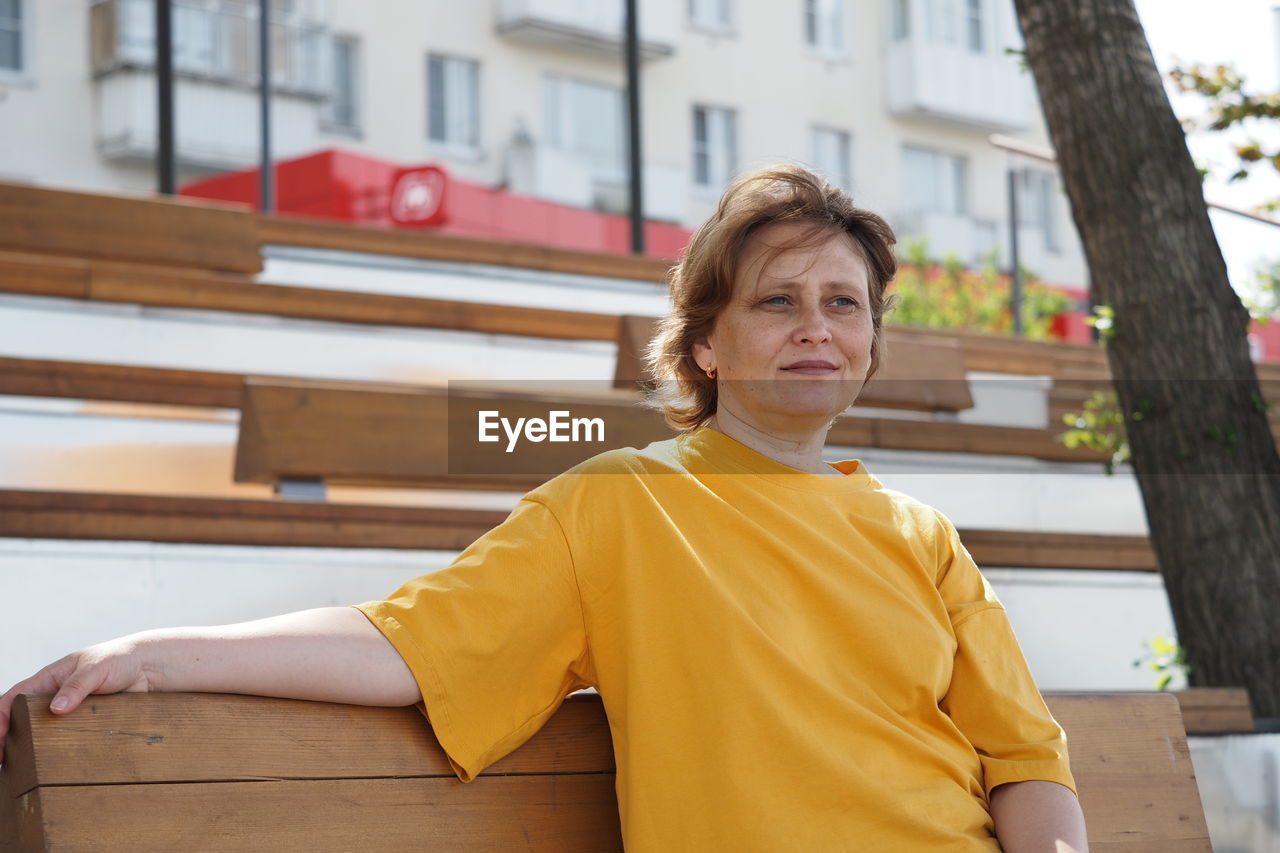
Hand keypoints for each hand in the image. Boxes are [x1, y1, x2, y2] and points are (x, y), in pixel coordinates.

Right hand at [0, 636, 154, 765]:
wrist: (149, 668)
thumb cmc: (120, 659)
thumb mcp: (96, 668)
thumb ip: (77, 686)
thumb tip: (56, 709)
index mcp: (49, 679)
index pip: (13, 699)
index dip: (0, 718)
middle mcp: (55, 697)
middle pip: (23, 721)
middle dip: (9, 740)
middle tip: (5, 761)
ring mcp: (69, 712)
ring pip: (43, 733)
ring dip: (32, 749)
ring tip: (22, 770)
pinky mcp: (85, 724)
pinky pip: (68, 738)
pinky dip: (59, 750)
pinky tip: (54, 765)